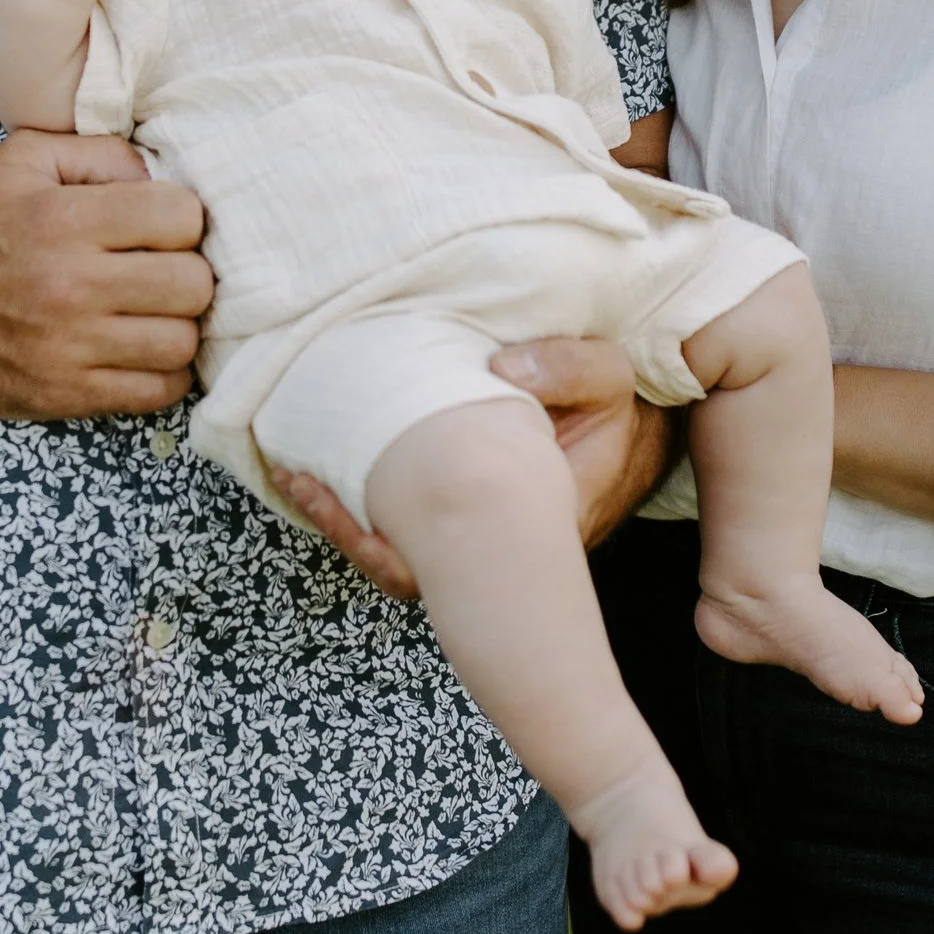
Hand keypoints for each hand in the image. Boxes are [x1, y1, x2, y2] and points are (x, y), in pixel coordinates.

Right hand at [0, 125, 212, 419]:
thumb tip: (160, 180)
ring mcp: (69, 348)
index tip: (161, 227)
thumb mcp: (26, 159)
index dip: (181, 218)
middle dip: (187, 272)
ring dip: (178, 325)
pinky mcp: (65, 395)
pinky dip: (164, 373)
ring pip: (181, 343)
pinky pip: (157, 393)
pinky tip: (141, 350)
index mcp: (64, 221)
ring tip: (154, 312)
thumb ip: (101, 153)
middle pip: (193, 285)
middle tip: (163, 271)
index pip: (182, 217)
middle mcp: (70, 286)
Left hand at [269, 335, 682, 594]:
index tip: (330, 491)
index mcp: (530, 523)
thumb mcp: (609, 381)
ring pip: (403, 552)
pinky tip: (324, 466)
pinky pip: (406, 526)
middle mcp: (498, 546)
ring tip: (296, 474)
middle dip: (349, 534)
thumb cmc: (618, 410)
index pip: (440, 560)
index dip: (378, 547)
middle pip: (409, 567)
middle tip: (299, 482)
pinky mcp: (467, 513)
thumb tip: (499, 366)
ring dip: (346, 521)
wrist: (637, 432)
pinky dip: (361, 504)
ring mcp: (480, 535)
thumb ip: (567, 368)